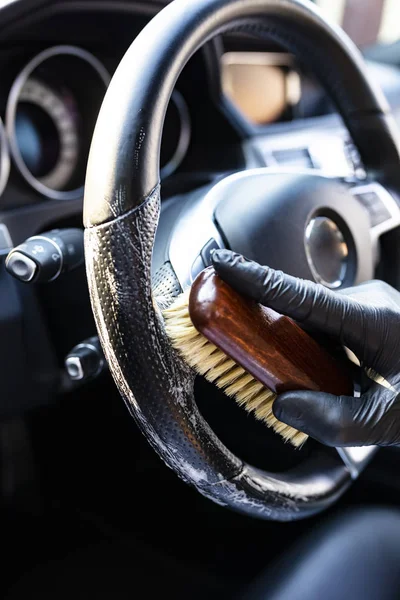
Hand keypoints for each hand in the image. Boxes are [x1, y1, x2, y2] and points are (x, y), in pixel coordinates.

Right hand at [212, 249, 399, 446]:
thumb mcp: (392, 420)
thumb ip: (335, 421)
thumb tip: (284, 405)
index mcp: (372, 320)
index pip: (299, 295)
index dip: (254, 278)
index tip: (220, 263)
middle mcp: (368, 306)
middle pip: (298, 307)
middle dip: (262, 318)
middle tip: (231, 333)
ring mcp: (368, 310)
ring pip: (311, 319)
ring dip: (288, 339)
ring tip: (277, 368)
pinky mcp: (368, 320)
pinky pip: (325, 327)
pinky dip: (308, 345)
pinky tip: (307, 370)